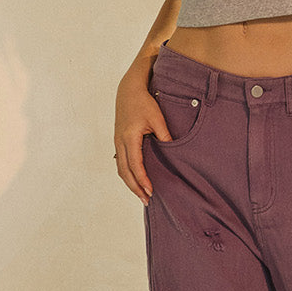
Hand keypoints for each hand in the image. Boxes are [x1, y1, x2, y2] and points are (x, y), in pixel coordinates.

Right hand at [114, 76, 170, 204]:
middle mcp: (120, 142)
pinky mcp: (118, 141)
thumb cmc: (144, 102)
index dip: (142, 180)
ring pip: (120, 168)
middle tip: (146, 200)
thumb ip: (164, 136)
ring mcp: (117, 142)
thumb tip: (174, 152)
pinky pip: (120, 162)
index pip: (135, 164)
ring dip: (130, 183)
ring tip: (141, 194)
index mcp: (129, 137)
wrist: (128, 90)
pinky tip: (134, 180)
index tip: (150, 191)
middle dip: (135, 187)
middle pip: (124, 171)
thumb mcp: (157, 118)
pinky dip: (126, 174)